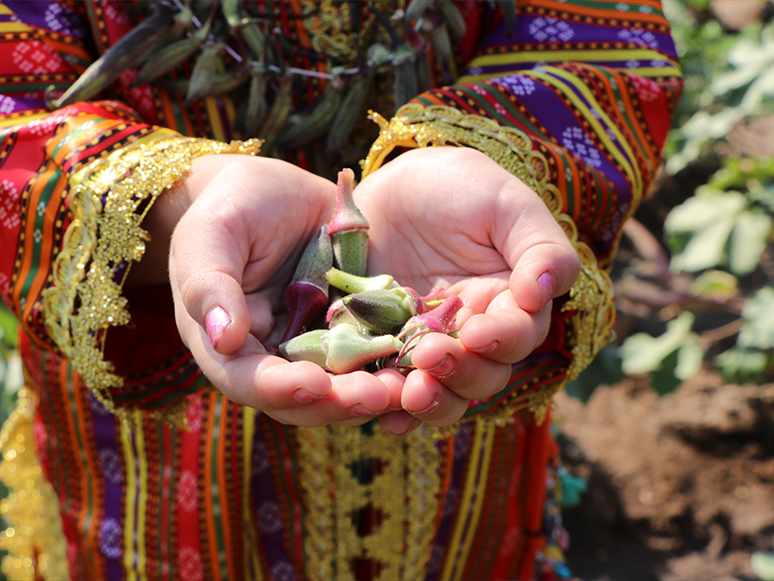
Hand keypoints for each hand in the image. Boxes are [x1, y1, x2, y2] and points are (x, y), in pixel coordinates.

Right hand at [160, 155, 394, 426]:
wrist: (276, 190)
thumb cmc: (231, 207)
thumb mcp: (213, 234)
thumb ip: (211, 284)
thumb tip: (225, 339)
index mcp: (227, 344)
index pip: (248, 380)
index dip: (279, 389)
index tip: (315, 385)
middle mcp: (273, 356)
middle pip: (301, 398)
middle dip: (338, 403)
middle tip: (377, 396)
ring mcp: (316, 346)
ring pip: (342, 385)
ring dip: (373, 392)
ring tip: (408, 388)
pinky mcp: (353, 329)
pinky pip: (374, 355)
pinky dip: (395, 364)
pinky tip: (425, 361)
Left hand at [353, 147, 580, 433]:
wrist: (384, 189)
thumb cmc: (453, 186)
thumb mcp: (502, 201)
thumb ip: (538, 246)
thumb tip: (543, 293)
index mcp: (508, 300)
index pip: (519, 335)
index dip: (504, 340)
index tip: (479, 333)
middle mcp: (472, 332)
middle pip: (484, 374)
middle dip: (463, 372)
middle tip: (433, 356)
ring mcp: (428, 345)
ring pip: (444, 391)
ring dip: (432, 400)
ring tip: (411, 393)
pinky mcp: (386, 351)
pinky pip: (394, 390)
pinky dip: (392, 408)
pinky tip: (386, 419)